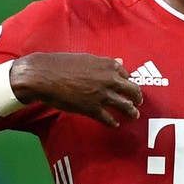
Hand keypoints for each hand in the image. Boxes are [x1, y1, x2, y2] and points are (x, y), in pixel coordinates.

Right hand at [10, 52, 142, 126]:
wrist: (45, 76)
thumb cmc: (62, 63)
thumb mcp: (87, 58)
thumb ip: (105, 63)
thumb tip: (120, 62)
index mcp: (109, 65)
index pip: (127, 74)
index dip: (129, 81)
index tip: (129, 86)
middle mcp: (110, 80)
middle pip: (132, 91)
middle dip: (137, 98)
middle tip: (138, 102)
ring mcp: (103, 96)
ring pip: (125, 106)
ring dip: (131, 112)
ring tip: (134, 115)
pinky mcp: (93, 109)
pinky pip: (108, 118)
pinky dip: (113, 122)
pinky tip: (115, 124)